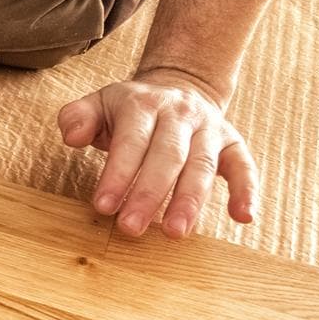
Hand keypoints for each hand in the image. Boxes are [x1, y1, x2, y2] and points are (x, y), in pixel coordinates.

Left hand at [57, 67, 258, 237]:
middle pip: (167, 156)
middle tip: (131, 228)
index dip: (118, 174)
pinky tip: (244, 218)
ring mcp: (209, 128)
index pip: (131, 141)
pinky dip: (246, 191)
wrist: (178, 87)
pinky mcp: (232, 143)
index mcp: (144, 104)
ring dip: (190, 201)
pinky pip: (243, 166)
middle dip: (149, 193)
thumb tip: (71, 136)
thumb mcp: (99, 104)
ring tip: (175, 232)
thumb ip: (77, 117)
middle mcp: (180, 114)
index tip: (103, 207)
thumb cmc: (130, 110)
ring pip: (202, 165)